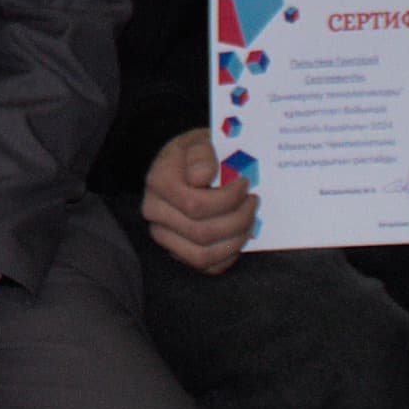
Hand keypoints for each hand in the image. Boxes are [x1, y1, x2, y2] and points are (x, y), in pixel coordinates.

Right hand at [138, 135, 258, 274]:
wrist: (189, 163)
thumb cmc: (200, 152)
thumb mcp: (202, 141)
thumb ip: (202, 154)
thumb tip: (201, 177)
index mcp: (158, 181)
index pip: (195, 204)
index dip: (228, 199)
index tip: (245, 183)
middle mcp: (155, 211)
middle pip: (201, 233)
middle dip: (237, 219)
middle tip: (253, 201)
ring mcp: (164, 235)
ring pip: (202, 255)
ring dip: (235, 239)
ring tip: (249, 219)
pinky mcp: (178, 251)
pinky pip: (205, 267)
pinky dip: (228, 256)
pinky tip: (239, 235)